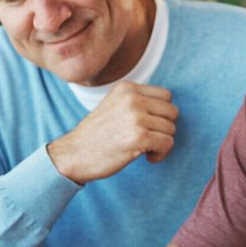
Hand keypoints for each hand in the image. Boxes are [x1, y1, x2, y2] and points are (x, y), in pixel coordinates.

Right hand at [48, 81, 178, 183]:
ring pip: (171, 129)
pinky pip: (167, 143)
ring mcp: (136, 117)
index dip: (161, 114)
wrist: (74, 154)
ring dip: (161, 143)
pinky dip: (161, 154)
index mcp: (127, 88)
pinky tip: (147, 158)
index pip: (166, 95)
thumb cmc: (96, 135)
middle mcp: (132, 98)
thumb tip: (170, 109)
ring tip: (145, 149)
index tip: (149, 126)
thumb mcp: (114, 106)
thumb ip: (137, 102)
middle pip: (172, 112)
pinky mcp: (139, 136)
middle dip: (164, 128)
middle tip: (148, 139)